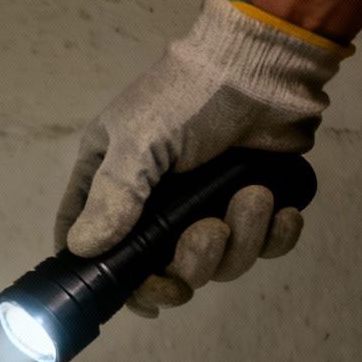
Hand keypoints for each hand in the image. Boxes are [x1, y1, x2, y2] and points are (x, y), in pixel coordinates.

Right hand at [55, 0, 347, 316]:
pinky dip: (273, 238)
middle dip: (189, 265)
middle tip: (209, 235)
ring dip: (239, 242)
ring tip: (252, 198)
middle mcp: (154, 203)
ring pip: (214, 264)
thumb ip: (112, 197)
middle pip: (159, 269)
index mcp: (113, 183)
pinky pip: (261, 249)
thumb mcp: (140, 140)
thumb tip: (82, 250)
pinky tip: (279, 210)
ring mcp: (204, 207)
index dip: (104, 277)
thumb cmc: (191, 95)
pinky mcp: (252, 206)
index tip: (134, 296)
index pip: (89, 242)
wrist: (268, 65)